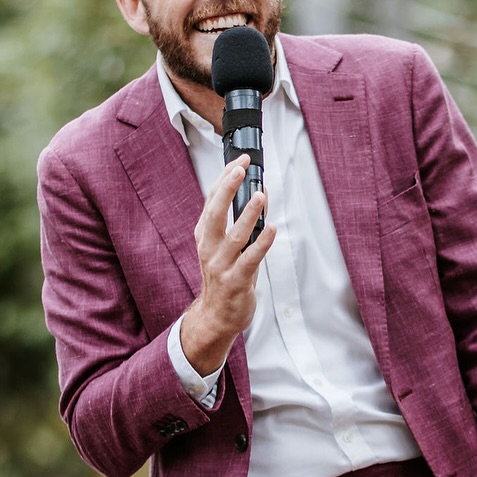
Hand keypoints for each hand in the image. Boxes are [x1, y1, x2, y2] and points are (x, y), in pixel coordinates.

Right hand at [179, 156, 275, 374]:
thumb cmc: (224, 276)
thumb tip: (258, 193)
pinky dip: (262, 243)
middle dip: (228, 189)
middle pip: (215, 213)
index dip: (224, 179)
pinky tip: (272, 229)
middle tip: (241, 170)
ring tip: (260, 196)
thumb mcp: (222, 246)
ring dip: (248, 214)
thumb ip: (236, 221)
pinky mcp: (236, 281)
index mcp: (204, 235)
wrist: (217, 315)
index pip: (211, 201)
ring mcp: (221, 265)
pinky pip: (250, 259)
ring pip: (235, 235)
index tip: (239, 162)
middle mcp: (209, 248)